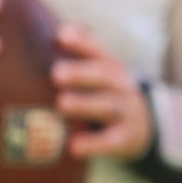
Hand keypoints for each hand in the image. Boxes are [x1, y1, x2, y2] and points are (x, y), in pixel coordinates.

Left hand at [53, 24, 154, 158]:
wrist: (145, 125)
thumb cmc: (105, 95)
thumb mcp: (99, 76)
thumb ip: (75, 61)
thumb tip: (36, 42)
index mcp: (111, 68)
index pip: (97, 51)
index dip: (81, 42)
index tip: (61, 35)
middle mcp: (121, 86)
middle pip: (105, 75)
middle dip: (81, 73)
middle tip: (56, 73)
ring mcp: (125, 112)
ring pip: (108, 106)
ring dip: (85, 104)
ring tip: (62, 103)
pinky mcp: (125, 139)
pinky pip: (111, 141)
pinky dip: (93, 144)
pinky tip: (74, 146)